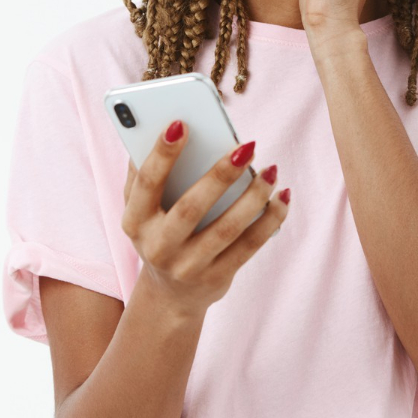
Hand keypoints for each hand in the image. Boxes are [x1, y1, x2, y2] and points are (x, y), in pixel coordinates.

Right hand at [121, 122, 289, 317]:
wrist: (170, 294)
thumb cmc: (158, 232)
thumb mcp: (141, 209)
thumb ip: (143, 173)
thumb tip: (165, 127)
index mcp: (135, 222)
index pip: (147, 184)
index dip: (162, 154)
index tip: (181, 123)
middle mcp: (158, 247)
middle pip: (191, 208)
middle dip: (220, 175)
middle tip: (246, 146)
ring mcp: (188, 266)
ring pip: (227, 229)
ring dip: (254, 197)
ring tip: (271, 170)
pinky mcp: (217, 278)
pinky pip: (249, 246)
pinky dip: (269, 220)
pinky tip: (282, 197)